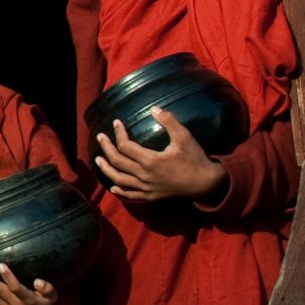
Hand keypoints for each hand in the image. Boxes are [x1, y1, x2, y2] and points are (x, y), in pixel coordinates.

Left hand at [95, 109, 226, 201]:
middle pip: (117, 161)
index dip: (118, 133)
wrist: (206, 183)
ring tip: (98, 160)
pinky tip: (113, 187)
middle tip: (100, 137)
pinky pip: (131, 195)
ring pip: (119, 179)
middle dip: (106, 148)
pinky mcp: (151, 196)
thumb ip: (169, 122)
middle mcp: (144, 176)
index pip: (125, 145)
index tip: (116, 123)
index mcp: (150, 161)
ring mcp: (147, 188)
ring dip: (106, 169)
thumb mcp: (184, 137)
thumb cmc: (195, 159)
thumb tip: (154, 108)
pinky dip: (120, 191)